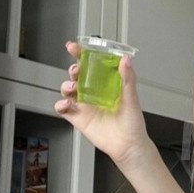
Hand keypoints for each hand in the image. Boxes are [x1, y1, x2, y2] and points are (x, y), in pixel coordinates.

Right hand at [54, 41, 149, 169]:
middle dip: (73, 69)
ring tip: (72, 88)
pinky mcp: (79, 118)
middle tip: (76, 71)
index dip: (81, 55)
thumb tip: (125, 60)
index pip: (92, 65)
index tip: (74, 47)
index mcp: (106, 84)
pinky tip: (67, 103)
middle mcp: (94, 93)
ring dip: (66, 86)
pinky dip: (61, 104)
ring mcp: (85, 105)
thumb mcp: (132, 98)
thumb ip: (128, 78)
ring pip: (68, 90)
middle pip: (77, 76)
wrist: (128, 145)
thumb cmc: (133, 123)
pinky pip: (63, 109)